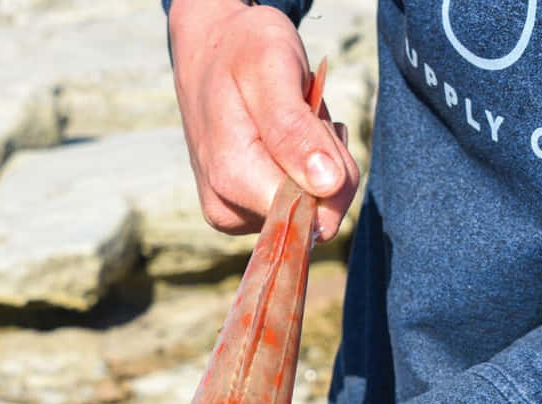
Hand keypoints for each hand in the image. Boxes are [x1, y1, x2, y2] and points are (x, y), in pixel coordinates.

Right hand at [168, 0, 358, 238]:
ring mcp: (235, 217)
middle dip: (326, 162)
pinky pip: (297, 204)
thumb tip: (326, 185)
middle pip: (316, 214)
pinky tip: (286, 138)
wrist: (209, 49)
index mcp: (232, 180)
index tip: (315, 121)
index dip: (332, 170)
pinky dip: (305, 169)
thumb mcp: (271, 70)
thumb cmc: (241, 50)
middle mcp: (230, 210)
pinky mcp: (243, 214)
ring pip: (311, 208)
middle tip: (304, 113)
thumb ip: (296, 130)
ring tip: (292, 121)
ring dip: (317, 162)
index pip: (314, 211)